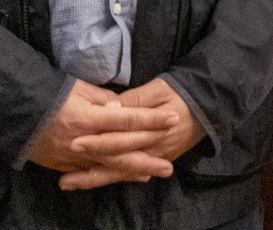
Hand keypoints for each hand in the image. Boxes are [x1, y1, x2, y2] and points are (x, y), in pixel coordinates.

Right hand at [26, 81, 177, 188]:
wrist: (14, 113)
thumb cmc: (49, 95)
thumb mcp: (78, 88)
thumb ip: (103, 99)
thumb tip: (122, 107)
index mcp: (89, 117)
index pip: (128, 119)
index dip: (152, 119)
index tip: (172, 118)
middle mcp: (83, 140)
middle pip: (122, 149)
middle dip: (148, 155)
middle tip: (169, 164)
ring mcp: (72, 156)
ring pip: (107, 166)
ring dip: (132, 170)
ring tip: (153, 173)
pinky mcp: (63, 164)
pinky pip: (89, 172)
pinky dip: (107, 175)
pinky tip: (123, 176)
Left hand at [65, 78, 206, 188]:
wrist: (208, 106)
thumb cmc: (180, 93)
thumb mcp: (159, 88)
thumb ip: (134, 100)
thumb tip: (110, 108)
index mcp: (151, 129)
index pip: (120, 138)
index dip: (97, 142)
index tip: (75, 142)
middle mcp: (151, 148)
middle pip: (117, 162)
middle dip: (89, 169)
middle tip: (64, 177)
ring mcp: (153, 158)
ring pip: (121, 173)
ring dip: (94, 180)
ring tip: (69, 183)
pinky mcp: (155, 161)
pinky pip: (130, 173)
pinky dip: (111, 178)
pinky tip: (91, 182)